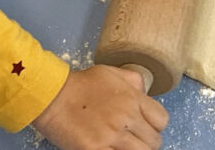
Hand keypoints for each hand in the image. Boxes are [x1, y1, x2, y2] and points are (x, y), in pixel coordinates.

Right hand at [32, 66, 167, 149]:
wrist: (52, 96)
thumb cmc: (80, 84)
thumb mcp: (110, 73)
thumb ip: (132, 81)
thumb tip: (145, 93)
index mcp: (132, 98)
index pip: (162, 120)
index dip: (155, 125)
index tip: (145, 127)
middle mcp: (127, 117)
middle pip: (154, 141)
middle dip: (145, 142)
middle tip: (132, 139)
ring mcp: (112, 135)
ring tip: (122, 146)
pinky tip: (110, 149)